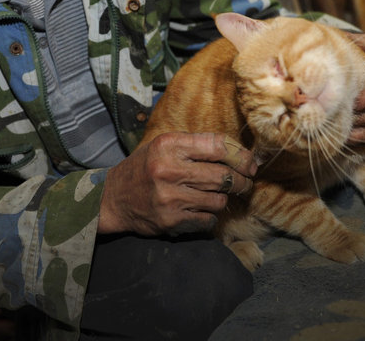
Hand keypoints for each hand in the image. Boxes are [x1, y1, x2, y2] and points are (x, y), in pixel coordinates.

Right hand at [98, 132, 256, 235]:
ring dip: (223, 199)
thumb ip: (196, 145)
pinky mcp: (171, 220)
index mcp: (169, 145)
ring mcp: (170, 198)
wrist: (114, 198)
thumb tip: (240, 153)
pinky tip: (201, 209)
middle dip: (242, 181)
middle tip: (246, 183)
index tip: (251, 163)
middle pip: (224, 177)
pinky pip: (207, 219)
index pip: (218, 147)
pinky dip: (210, 216)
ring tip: (218, 195)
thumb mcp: (164, 145)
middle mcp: (169, 170)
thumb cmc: (145, 167)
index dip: (241, 155)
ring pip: (219, 200)